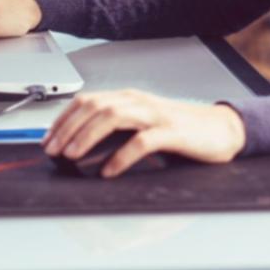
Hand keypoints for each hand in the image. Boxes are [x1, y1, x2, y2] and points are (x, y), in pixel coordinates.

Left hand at [42, 89, 246, 177]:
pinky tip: (109, 171)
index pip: (87, 100)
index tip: (47, 140)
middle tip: (53, 151)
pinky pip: (142, 141)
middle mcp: (139, 102)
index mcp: (129, 98)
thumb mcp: (143, 125)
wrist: (222, 130)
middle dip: (68, 128)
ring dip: (87, 136)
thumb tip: (81, 147)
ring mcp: (156, 115)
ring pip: (113, 117)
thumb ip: (117, 131)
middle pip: (94, 106)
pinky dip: (121, 156)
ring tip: (71, 156)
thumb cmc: (181, 132)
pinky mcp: (172, 133)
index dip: (63, 119)